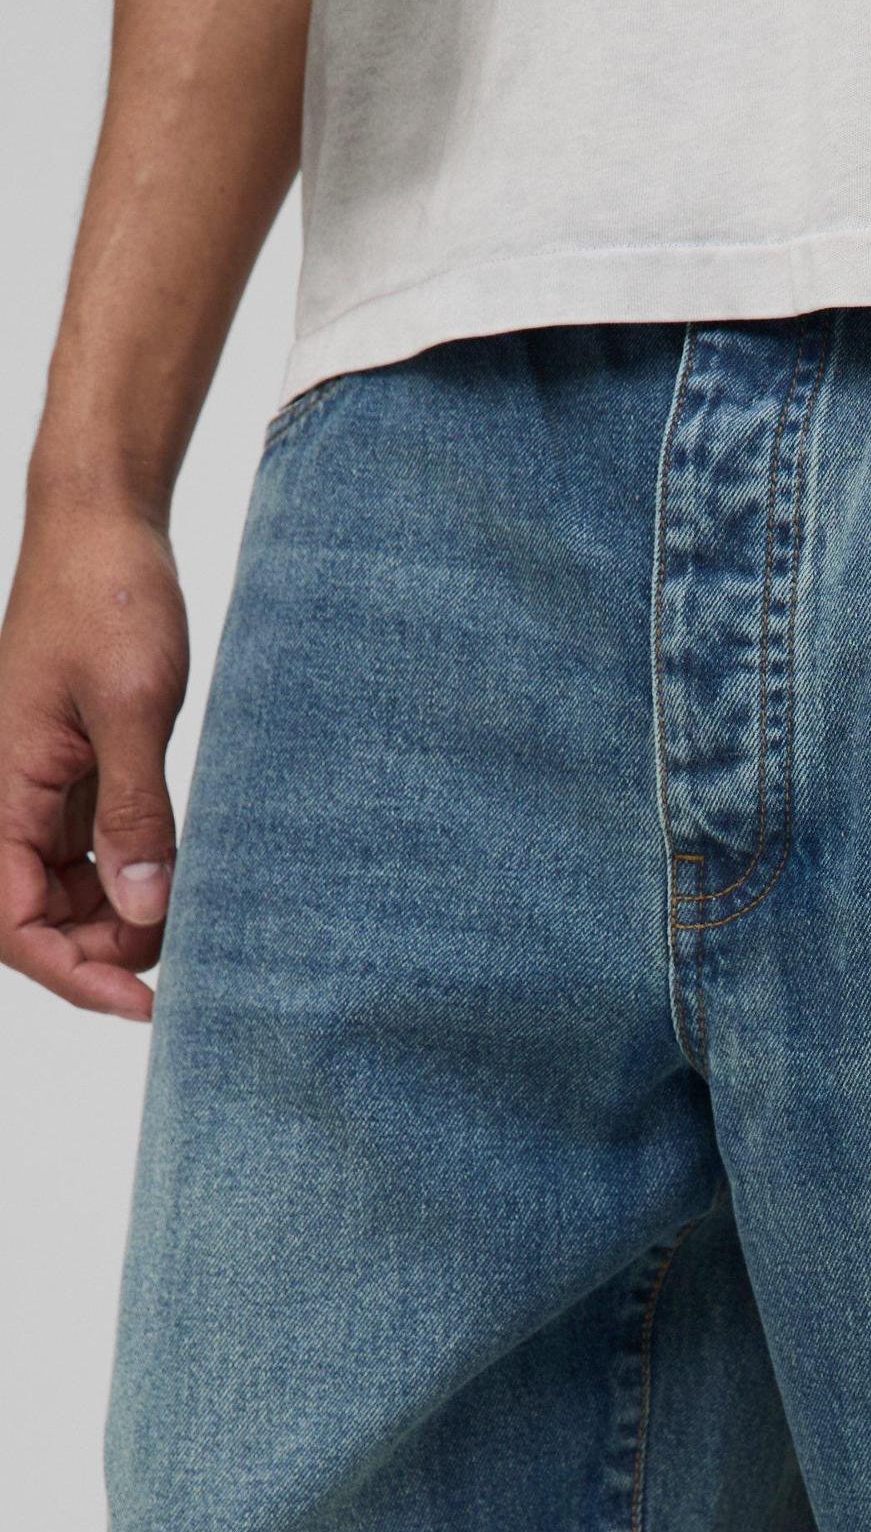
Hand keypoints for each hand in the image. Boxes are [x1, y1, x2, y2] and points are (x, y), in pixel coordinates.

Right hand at [0, 490, 186, 1019]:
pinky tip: (180, 878)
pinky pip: (86, 857)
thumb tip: (142, 908)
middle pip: (35, 922)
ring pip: (63, 896)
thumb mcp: (132, 708)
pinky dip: (129, 880)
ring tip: (191, 917)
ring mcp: (37, 791)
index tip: (145, 1003)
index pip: (13, 922)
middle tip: (185, 953)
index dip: (73, 975)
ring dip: (118, 923)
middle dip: (101, 954)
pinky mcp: (70, 778)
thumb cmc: (108, 599)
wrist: (105, 527)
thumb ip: (136, 813)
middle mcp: (5, 798)